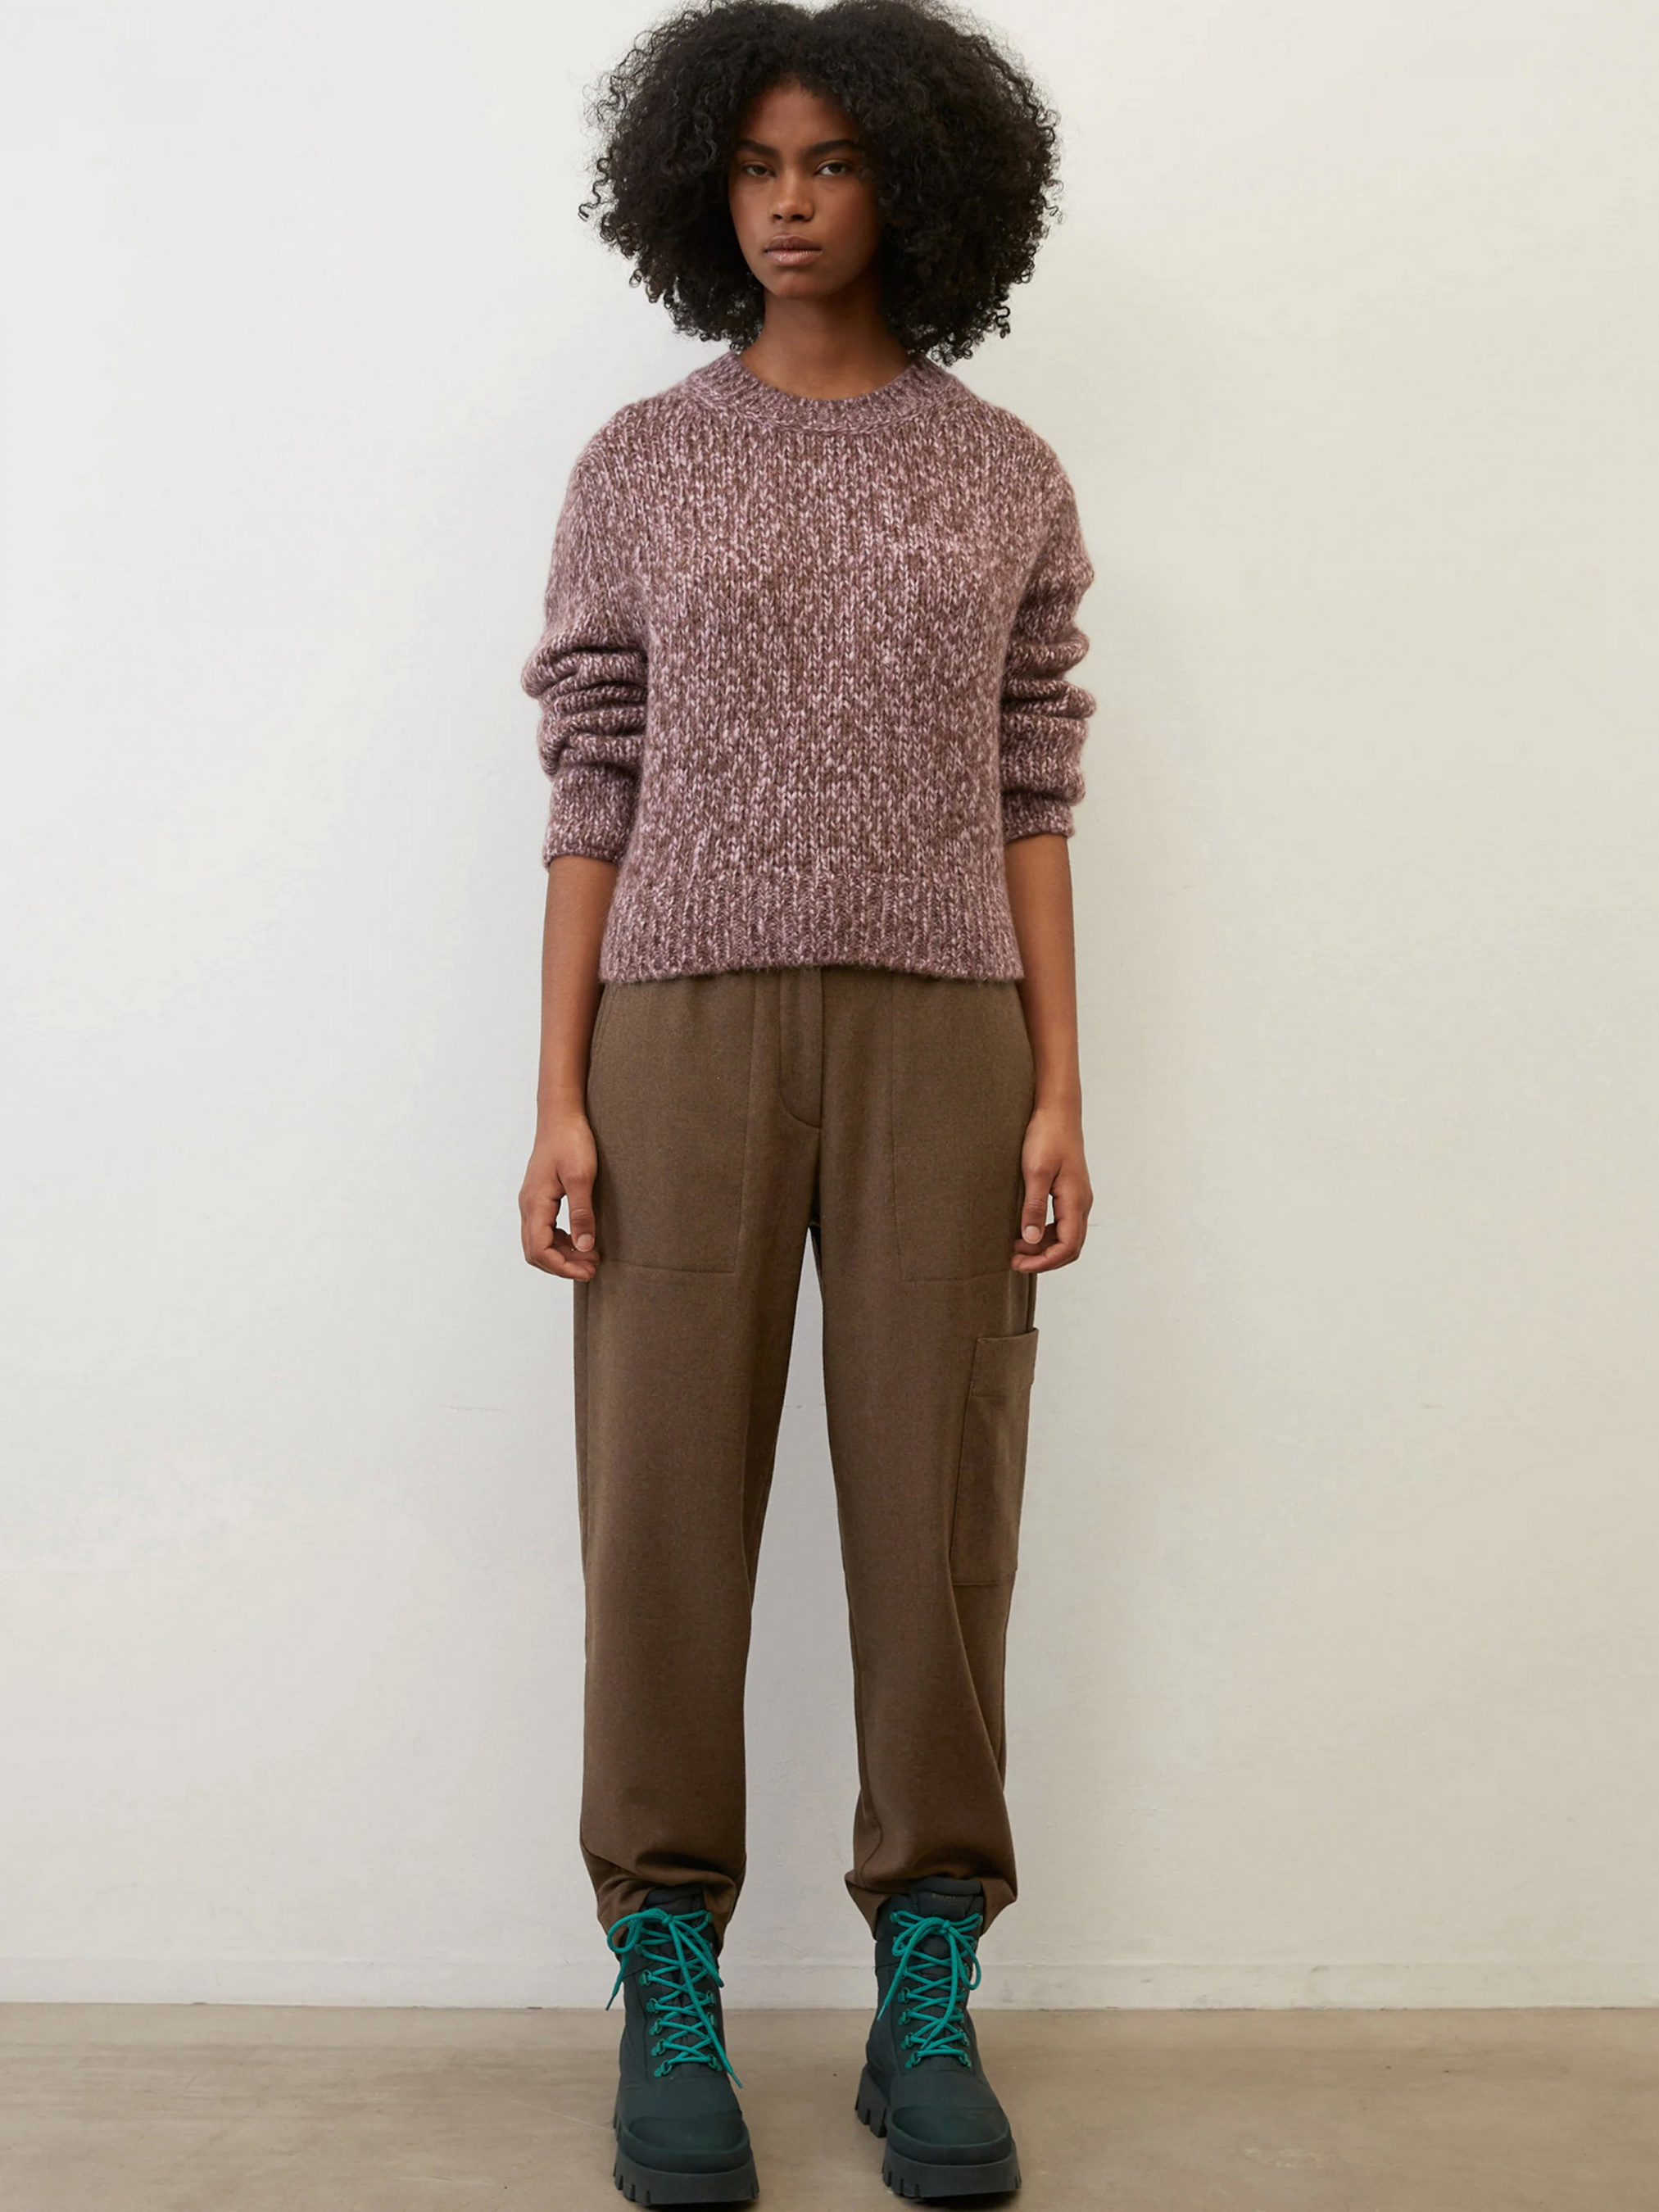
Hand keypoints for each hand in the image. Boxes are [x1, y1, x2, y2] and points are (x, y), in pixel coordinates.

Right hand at [519, 1111, 599, 1278]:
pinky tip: (581, 1240)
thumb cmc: (571, 1141)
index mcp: (535, 1203)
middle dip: (562, 1266)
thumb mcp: (581, 1177)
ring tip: (591, 1258)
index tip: (588, 1271)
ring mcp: (532, 1202)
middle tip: (592, 1269)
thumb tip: (584, 1246)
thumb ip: (581, 1213)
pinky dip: (561, 1242)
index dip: (562, 1267)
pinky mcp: (539, 1197)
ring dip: (562, 1255)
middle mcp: (528, 1205)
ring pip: (538, 1242)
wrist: (561, 1115)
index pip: (539, 1250)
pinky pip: (544, 1230)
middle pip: (535, 1251)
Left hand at [1013, 1099, 1091, 1272]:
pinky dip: (1047, 1235)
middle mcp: (1082, 1202)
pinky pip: (1064, 1224)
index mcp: (1075, 1200)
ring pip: (1068, 1237)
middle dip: (1044, 1260)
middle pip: (1071, 1247)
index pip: (1068, 1246)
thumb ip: (1034, 1207)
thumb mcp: (1035, 1171)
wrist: (1058, 1110)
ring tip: (1016, 1248)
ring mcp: (1078, 1197)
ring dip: (1045, 1248)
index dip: (1044, 1262)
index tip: (1018, 1264)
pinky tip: (1027, 1232)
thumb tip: (1031, 1240)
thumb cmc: (1046, 1136)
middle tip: (1014, 1261)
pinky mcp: (1071, 1191)